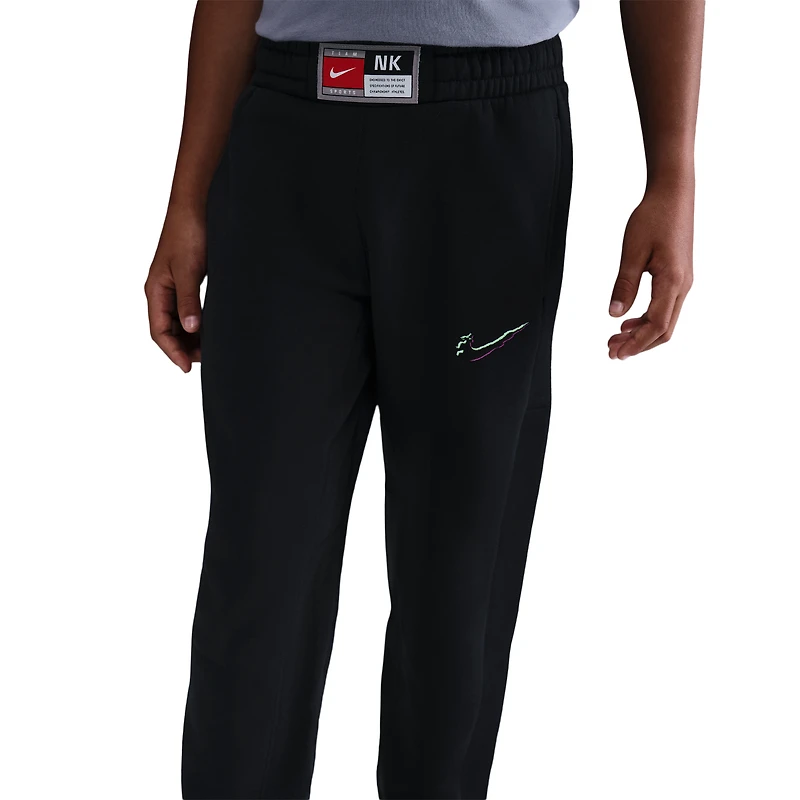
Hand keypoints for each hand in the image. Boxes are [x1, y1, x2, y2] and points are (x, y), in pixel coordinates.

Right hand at [145, 206, 205, 371]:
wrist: (197, 205)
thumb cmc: (188, 233)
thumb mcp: (189, 270)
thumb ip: (189, 301)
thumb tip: (191, 330)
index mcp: (156, 290)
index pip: (159, 331)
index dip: (172, 352)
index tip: (188, 367)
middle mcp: (162, 290)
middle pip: (168, 330)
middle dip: (183, 348)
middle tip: (205, 360)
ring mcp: (175, 285)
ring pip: (179, 321)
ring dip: (191, 338)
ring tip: (210, 349)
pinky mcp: (189, 280)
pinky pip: (189, 309)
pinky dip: (198, 323)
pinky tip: (212, 330)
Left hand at [608, 183, 693, 359]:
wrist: (673, 194)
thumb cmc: (653, 218)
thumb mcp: (632, 252)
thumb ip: (624, 285)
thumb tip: (614, 315)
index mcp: (673, 282)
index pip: (656, 325)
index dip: (636, 344)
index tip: (616, 353)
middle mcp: (683, 286)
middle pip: (663, 330)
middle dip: (638, 345)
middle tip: (611, 351)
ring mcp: (683, 282)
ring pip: (665, 321)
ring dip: (641, 334)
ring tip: (615, 339)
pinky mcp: (678, 278)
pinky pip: (665, 308)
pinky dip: (646, 320)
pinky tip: (627, 322)